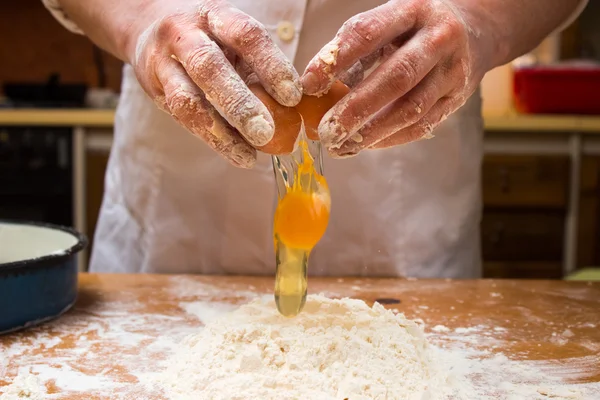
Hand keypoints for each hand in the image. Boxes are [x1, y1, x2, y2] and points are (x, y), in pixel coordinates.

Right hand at [127, 0, 301, 167]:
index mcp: (216, 16)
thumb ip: (260, 71)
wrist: (150, 28)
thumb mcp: (234, 43)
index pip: (245, 36)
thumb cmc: (211, 40)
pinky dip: (212, 139)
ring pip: (187, 99)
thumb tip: (295, 110)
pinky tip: (237, 154)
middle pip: (209, 67)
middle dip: (239, 103)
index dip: (270, 65)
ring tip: (249, 154)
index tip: (292, 97)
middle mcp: (185, 33)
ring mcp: (163, 61)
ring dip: (220, 131)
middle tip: (266, 132)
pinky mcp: (154, 88)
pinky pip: (181, 117)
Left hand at [301, 0, 493, 157]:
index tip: (308, 84)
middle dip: (357, 108)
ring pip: (411, 108)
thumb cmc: (413, 29)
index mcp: (412, 10)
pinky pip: (423, 125)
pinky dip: (390, 138)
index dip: (336, 60)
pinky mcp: (457, 98)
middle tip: (326, 131)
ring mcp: (453, 70)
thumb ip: (353, 50)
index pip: (368, 33)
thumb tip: (315, 88)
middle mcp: (438, 38)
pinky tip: (365, 145)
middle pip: (396, 77)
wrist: (474, 30)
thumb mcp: (387, 23)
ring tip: (340, 146)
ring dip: (372, 132)